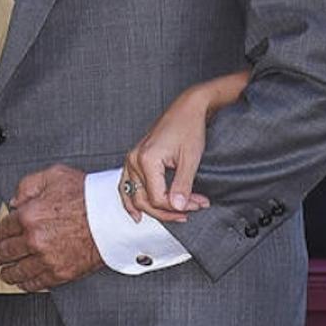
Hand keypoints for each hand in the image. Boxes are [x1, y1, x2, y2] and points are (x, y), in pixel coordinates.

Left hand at [0, 165, 103, 290]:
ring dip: (8, 272)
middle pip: (4, 253)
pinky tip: (24, 281)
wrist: (114, 217)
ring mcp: (45, 258)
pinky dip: (26, 283)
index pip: (0, 230)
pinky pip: (34, 283)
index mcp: (29, 215)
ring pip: (16, 271)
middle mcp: (33, 239)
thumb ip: (28, 185)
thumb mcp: (56, 175)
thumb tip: (14, 201)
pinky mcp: (59, 272)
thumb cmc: (90, 196)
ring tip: (6, 272)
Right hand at [119, 78, 244, 223]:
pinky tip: (136, 212)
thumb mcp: (191, 158)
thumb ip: (183, 185)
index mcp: (146, 160)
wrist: (188, 107)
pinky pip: (127, 184)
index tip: (198, 204)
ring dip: (151, 209)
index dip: (178, 206)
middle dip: (168, 210)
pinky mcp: (135, 157)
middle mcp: (134, 160)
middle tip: (190, 212)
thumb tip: (178, 208)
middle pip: (144, 200)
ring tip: (168, 218)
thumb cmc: (190, 128)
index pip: (158, 198)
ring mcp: (132, 158)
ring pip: (133, 195)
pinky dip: (131, 199)